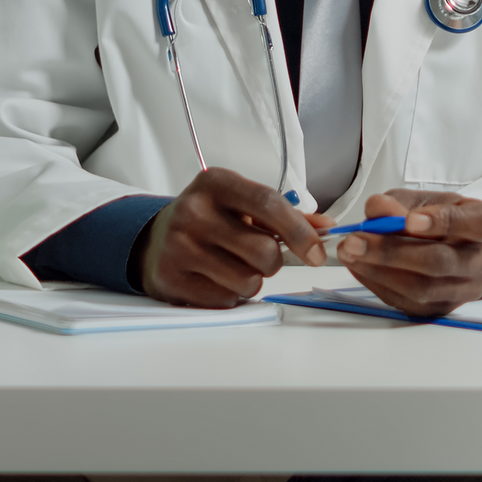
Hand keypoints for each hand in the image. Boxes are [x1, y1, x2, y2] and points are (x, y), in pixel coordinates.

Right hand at [138, 168, 328, 307]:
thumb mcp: (241, 203)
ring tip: (233, 265)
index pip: (269, 204)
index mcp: (216, 183)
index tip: (316, 251)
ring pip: (248, 281)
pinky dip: (230, 294)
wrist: (155, 239)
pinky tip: (214, 277)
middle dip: (273, 261)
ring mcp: (178, 246)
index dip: (300, 231)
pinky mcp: (171, 278)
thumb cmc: (209, 219)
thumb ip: (286, 215)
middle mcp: (193, 211)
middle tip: (258, 255)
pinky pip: (226, 299)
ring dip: (251, 280)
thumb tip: (326, 228)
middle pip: (264, 251)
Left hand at [337, 190, 481, 317]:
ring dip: (379, 270)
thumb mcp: (424, 199)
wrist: (455, 246)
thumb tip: (377, 210)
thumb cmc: (441, 217)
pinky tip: (360, 266)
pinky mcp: (442, 309)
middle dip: (392, 251)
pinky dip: (378, 284)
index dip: (443, 222)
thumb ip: (400, 202)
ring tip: (350, 252)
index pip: (477, 225)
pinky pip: (408, 302)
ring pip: (421, 288)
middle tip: (356, 239)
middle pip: (439, 261)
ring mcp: (465, 290)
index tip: (410, 220)